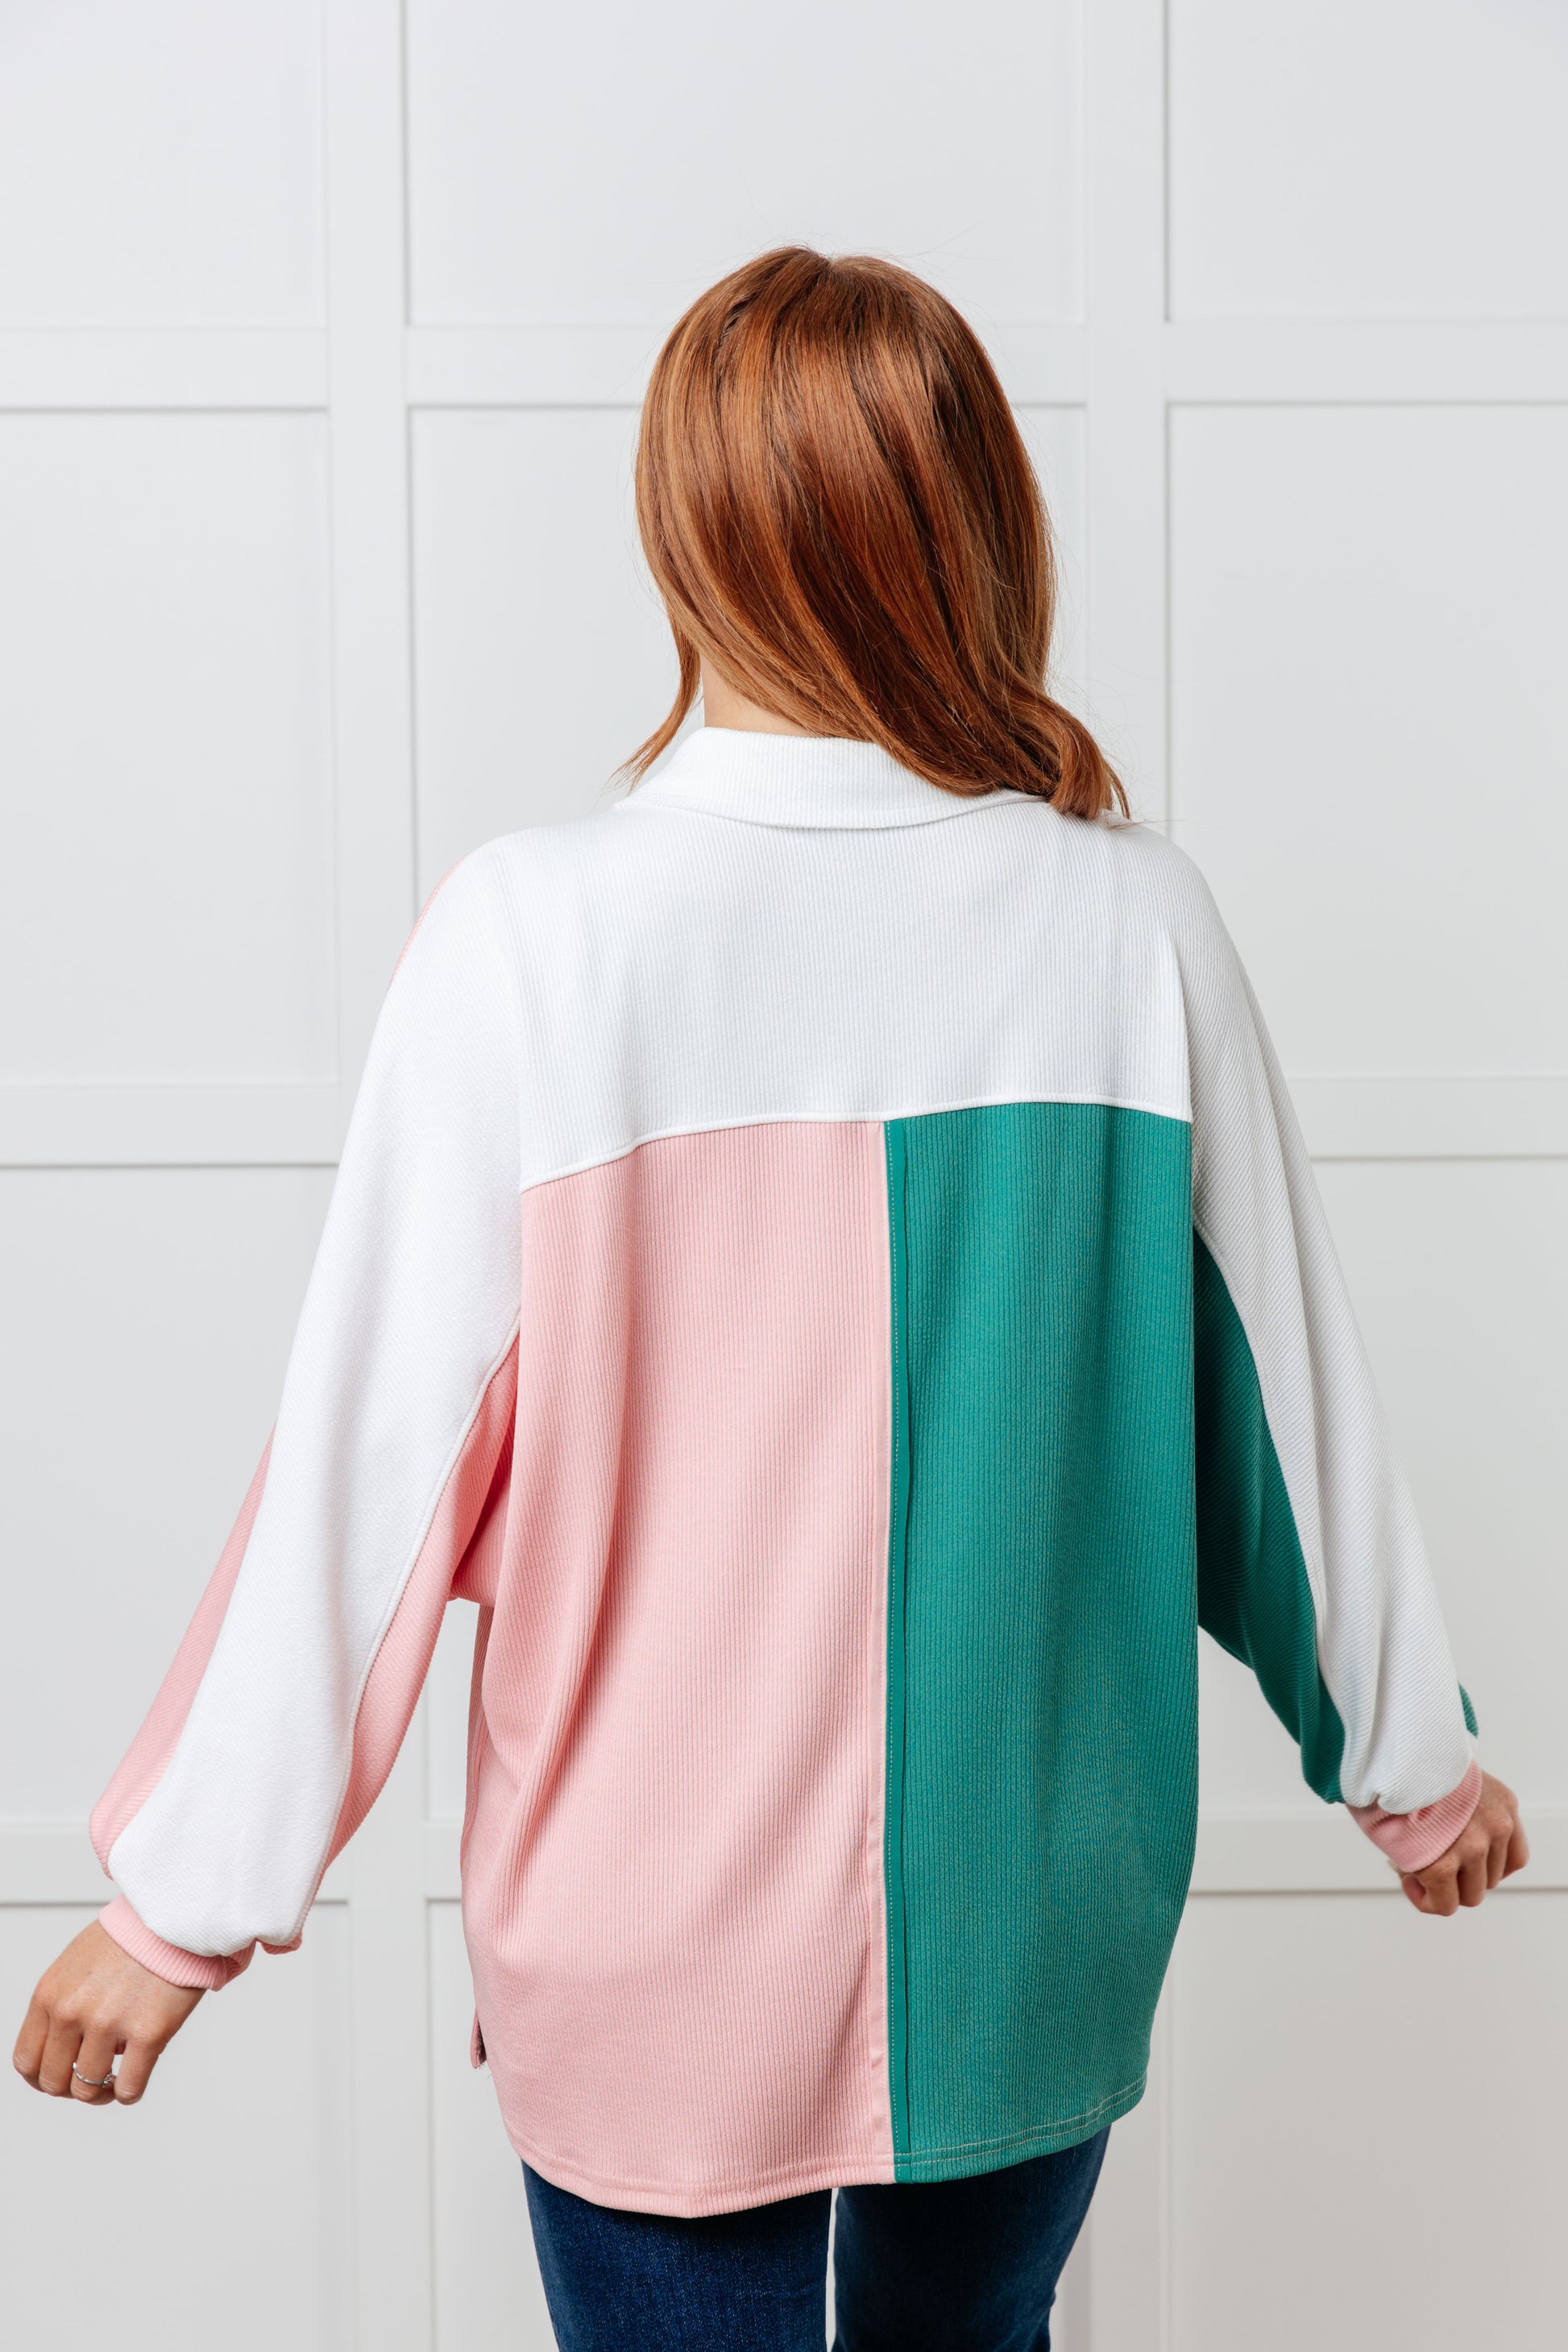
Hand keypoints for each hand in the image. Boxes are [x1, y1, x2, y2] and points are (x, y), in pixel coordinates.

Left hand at [13, 1921, 202, 2105]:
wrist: (173, 1916)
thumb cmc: (130, 1936)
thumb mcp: (75, 1965)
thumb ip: (61, 2004)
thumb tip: (65, 2046)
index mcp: (50, 1995)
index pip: (27, 2060)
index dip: (41, 2078)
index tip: (59, 2077)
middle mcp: (72, 2012)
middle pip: (53, 2082)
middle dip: (71, 2087)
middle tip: (91, 2079)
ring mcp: (108, 2024)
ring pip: (88, 2090)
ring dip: (101, 2092)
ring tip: (114, 2080)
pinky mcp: (147, 2033)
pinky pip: (128, 2088)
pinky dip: (128, 2094)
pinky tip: (133, 2079)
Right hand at [1400, 1770, 1528, 1915]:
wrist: (1391, 1758)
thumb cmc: (1412, 1767)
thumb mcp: (1455, 1782)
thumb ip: (1467, 1813)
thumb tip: (1449, 1855)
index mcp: (1503, 1803)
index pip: (1514, 1858)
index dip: (1486, 1868)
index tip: (1461, 1864)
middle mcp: (1496, 1826)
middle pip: (1490, 1879)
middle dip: (1460, 1877)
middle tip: (1429, 1860)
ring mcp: (1473, 1847)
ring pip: (1470, 1895)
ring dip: (1443, 1888)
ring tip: (1414, 1865)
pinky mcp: (1442, 1866)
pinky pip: (1443, 1905)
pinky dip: (1425, 1900)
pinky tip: (1408, 1879)